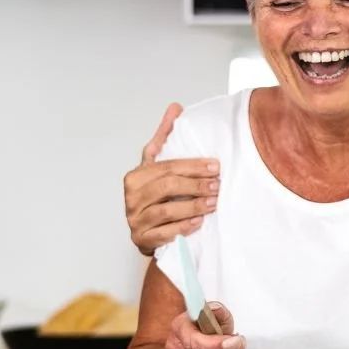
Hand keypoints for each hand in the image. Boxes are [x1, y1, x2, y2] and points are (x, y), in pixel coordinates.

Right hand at [123, 103, 219, 255]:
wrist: (149, 230)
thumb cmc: (156, 194)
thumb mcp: (157, 165)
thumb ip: (165, 138)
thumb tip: (175, 107)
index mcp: (135, 177)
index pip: (166, 167)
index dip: (192, 166)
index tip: (215, 166)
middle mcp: (131, 198)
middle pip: (166, 187)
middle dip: (195, 185)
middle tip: (217, 185)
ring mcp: (135, 220)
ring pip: (165, 211)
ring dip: (193, 206)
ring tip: (213, 203)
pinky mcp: (142, 240)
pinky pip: (164, 234)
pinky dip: (183, 228)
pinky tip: (199, 222)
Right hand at [165, 301, 244, 348]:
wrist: (201, 337)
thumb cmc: (208, 324)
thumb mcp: (215, 312)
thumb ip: (217, 310)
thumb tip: (215, 311)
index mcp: (178, 327)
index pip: (194, 342)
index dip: (217, 345)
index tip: (235, 340)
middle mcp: (175, 348)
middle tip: (241, 343)